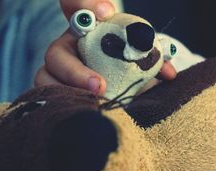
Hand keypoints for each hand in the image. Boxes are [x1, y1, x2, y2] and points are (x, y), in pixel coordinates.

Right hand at [34, 0, 176, 94]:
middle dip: (75, 71)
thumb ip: (153, 60)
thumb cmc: (128, 68)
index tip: (107, 12)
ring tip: (92, 107)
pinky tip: (86, 115)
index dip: (85, 4)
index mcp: (86, 30)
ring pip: (45, 79)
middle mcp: (67, 49)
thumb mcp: (139, 59)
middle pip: (56, 53)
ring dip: (68, 95)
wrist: (121, 94)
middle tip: (99, 86)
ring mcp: (56, 75)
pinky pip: (51, 102)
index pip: (73, 4)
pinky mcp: (55, 96)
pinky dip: (66, 108)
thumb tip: (169, 73)